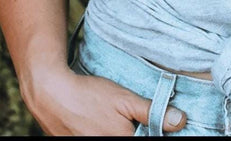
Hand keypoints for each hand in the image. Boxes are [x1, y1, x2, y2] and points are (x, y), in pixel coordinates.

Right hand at [22, 67, 188, 135]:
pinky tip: (101, 122)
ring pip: (115, 139)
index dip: (154, 132)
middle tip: (130, 119)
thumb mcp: (123, 99)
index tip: (153, 125)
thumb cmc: (88, 95)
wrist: (50, 95)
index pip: (147, 139)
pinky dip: (104, 131)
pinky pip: (100, 139)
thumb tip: (180, 120)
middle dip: (136, 130)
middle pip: (131, 139)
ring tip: (111, 119)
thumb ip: (152, 112)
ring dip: (120, 130)